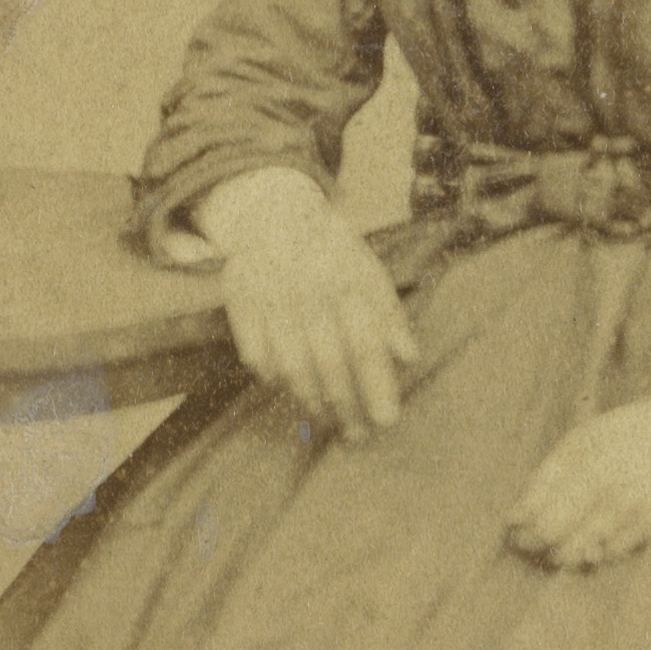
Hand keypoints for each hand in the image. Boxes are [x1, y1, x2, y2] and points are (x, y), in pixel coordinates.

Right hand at [195, 169, 417, 442]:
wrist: (273, 212)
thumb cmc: (332, 251)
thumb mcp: (368, 269)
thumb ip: (390, 313)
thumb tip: (410, 357)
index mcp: (347, 280)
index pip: (366, 343)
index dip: (377, 385)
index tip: (387, 422)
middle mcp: (309, 290)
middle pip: (329, 362)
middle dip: (347, 407)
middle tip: (359, 437)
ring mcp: (271, 296)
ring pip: (292, 365)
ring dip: (312, 399)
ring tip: (328, 421)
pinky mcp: (240, 302)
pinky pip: (257, 355)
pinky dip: (273, 376)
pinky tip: (289, 387)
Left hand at [505, 357, 650, 569]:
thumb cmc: (626, 431)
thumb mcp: (581, 439)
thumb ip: (546, 476)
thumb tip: (513, 518)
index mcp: (584, 463)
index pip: (538, 516)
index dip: (520, 533)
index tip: (514, 534)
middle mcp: (608, 487)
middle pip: (557, 539)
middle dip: (537, 546)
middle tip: (533, 546)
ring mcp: (634, 508)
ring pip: (584, 552)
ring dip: (567, 554)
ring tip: (563, 546)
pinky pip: (615, 553)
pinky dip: (599, 552)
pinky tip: (596, 540)